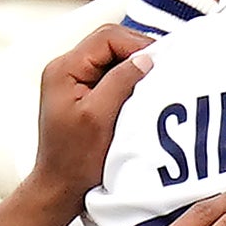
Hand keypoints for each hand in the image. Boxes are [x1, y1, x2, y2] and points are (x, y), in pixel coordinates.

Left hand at [22, 24, 154, 211]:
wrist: (60, 187)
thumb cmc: (76, 159)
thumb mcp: (99, 118)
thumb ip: (120, 82)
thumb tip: (146, 58)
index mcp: (64, 69)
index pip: (107, 38)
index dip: (138, 44)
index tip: (163, 62)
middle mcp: (66, 68)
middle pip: (110, 42)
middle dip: (139, 52)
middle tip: (165, 68)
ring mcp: (74, 80)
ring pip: (113, 56)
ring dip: (136, 65)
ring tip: (157, 80)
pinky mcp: (84, 92)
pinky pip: (112, 73)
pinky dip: (130, 78)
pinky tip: (145, 90)